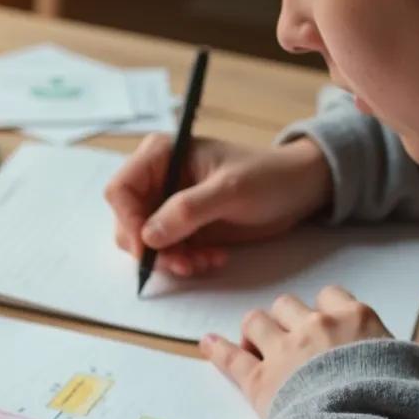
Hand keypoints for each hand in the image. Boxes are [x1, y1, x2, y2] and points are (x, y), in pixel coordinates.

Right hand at [103, 134, 331, 276]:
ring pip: (146, 243)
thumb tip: (148, 236)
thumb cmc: (268, 176)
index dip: (128, 221)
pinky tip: (214, 259)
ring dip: (172, 260)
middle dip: (154, 249)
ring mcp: (168, 204)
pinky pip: (167, 252)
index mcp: (160, 155)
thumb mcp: (230, 190)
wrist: (298, 190)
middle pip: (127, 221)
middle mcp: (157, 179)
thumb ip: (187, 210)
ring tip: (206, 262)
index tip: (149, 250)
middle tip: (185, 264)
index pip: (120, 190)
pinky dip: (186, 262)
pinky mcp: (183, 227)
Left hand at [198, 286, 389, 418]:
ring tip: (257, 348)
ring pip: (256, 321)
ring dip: (255, 333)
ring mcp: (284, 351)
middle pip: (288, 305)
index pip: (331, 296)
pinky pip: (230, 357)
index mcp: (356, 319)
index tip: (324, 325)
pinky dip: (217, 349)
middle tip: (290, 342)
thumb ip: (412, 363)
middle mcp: (316, 326)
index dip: (324, 311)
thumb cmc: (401, 403)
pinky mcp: (259, 381)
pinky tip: (207, 343)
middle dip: (286, 321)